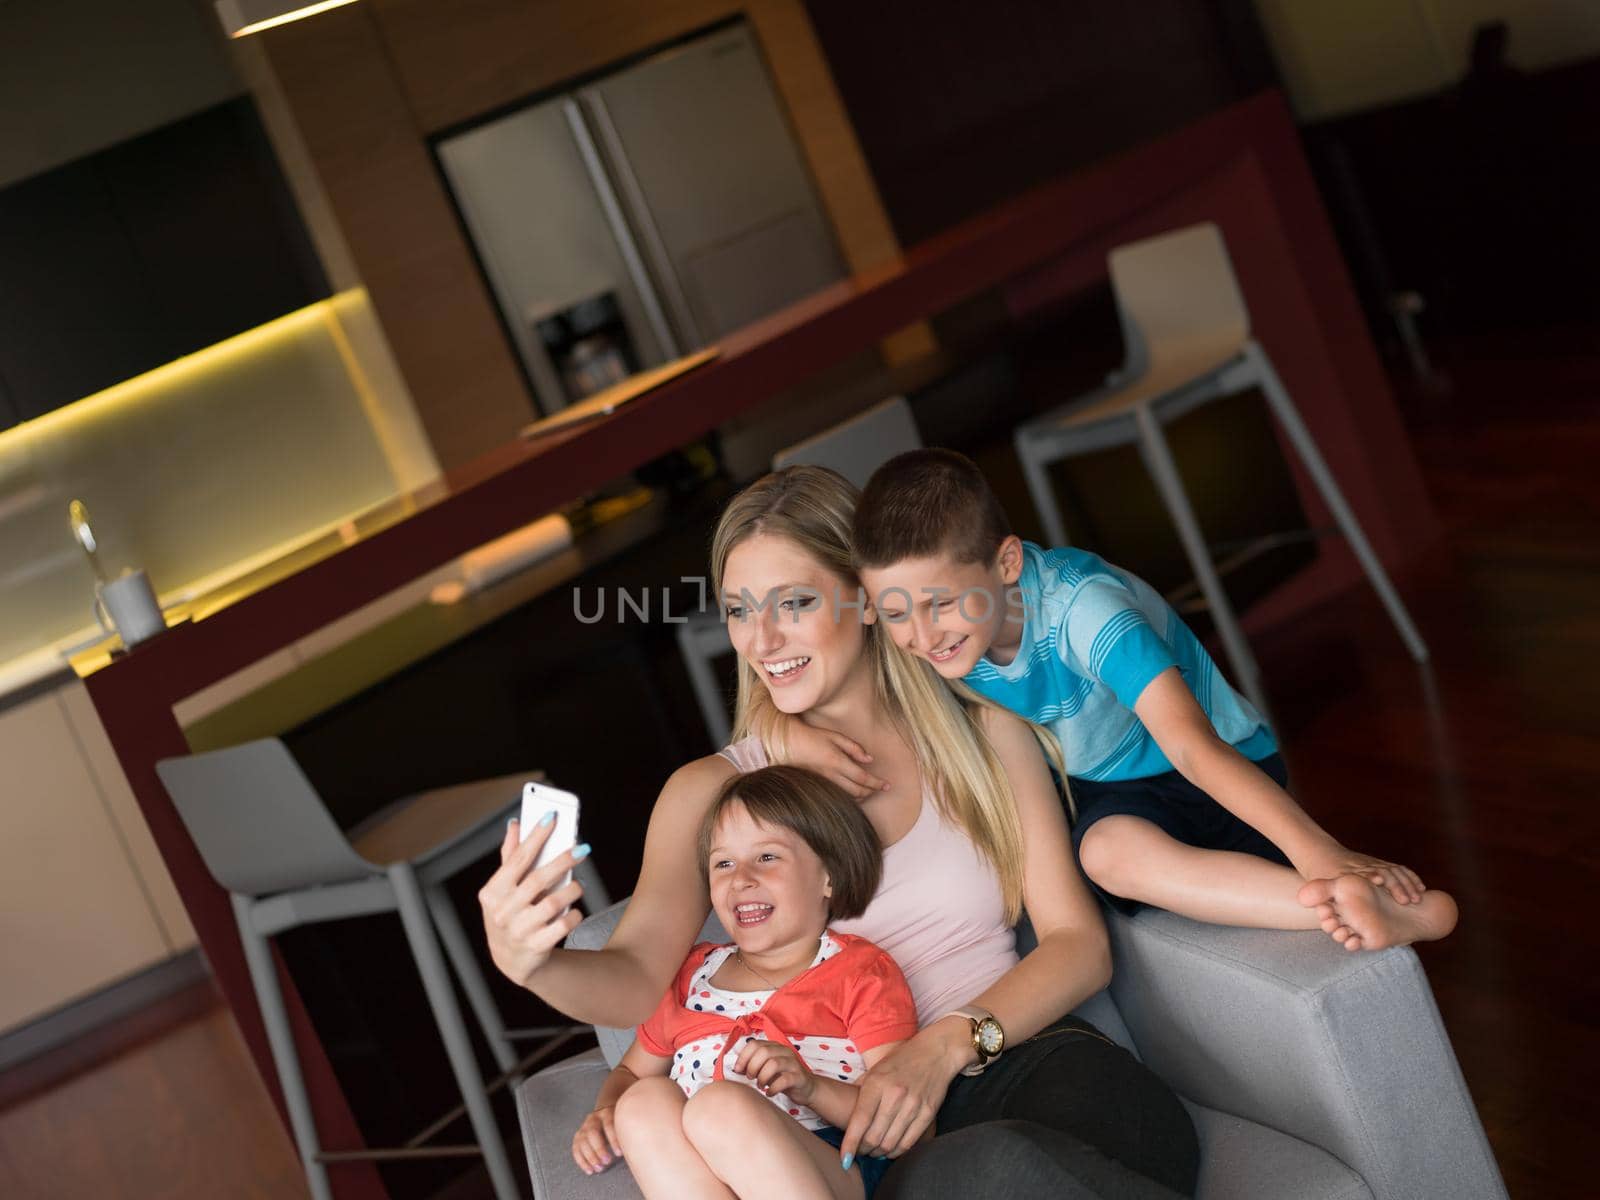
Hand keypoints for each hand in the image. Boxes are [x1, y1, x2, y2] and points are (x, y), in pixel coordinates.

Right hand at [478, 818, 586, 986]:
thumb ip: (509, 857)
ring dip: (572, 890)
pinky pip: (562, 926)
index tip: (551, 817)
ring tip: (579, 885)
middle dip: (563, 861)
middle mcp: (503, 912)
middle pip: (537, 879)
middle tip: (582, 849)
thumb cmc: (509, 914)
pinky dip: (573, 915)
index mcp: (492, 892)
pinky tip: (575, 910)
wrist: (511, 960)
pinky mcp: (536, 947)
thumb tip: (514, 825)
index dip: (535, 836)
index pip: (517, 858)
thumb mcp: (502, 889)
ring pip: (553, 903)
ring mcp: (518, 931)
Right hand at [571, 1104, 620, 1175]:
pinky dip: (582, 1161)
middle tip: (607, 1162)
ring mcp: (583, 1127)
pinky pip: (576, 1150)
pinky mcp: (578, 1137)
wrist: (606, 1114)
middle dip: (599, 1149)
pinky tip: (589, 1170)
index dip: (613, 1140)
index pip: (608, 1125)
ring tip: (599, 1169)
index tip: (619, 1154)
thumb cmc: (619, 1122)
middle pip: (592, 1134)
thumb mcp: (623, 1122)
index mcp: (606, 1113)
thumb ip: (625, 1132)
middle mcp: (593, 1119)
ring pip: (582, 1142)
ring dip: (590, 1157)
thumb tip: (634, 1150)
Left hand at [732, 1037, 813, 1102]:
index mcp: (774, 1046)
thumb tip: (736, 1069)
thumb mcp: (767, 1069)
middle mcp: (784, 1051)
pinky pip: (784, 1080)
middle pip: (763, 1052)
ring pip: (773, 1064)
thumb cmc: (782, 1078)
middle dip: (752, 1066)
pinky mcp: (799, 1077)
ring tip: (760, 1085)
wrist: (806, 1088)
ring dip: (762, 1077)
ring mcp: (793, 1063)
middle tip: (750, 1077)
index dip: (743, 1057)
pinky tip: (769, 1093)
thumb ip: (754, 1065)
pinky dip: (773, 1088)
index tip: (738, 1069)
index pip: (754, 1044)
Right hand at [786, 723, 888, 798]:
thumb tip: (869, 759)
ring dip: (861, 796)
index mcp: (837, 762)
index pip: (863, 778)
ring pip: (847, 798)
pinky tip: (853, 794)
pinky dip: (849, 798)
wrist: (787, 744)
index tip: (887, 785)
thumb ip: (853, 748)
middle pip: (857, 791)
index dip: (877, 783)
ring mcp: (823, 783)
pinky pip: (838, 797)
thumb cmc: (812, 737)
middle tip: (880, 788)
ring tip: (869, 791)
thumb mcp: (834, 737)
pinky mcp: (817, 787)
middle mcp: (830, 776)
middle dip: (872, 791)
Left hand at [840, 1027, 960, 1162]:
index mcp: (876, 1083)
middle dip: (864, 1151)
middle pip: (874, 1137)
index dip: (850, 1144)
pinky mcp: (927, 1113)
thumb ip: (861, 1091)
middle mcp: (894, 1095)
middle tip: (860, 1152)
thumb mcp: (875, 1069)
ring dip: (879, 1153)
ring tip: (874, 1152)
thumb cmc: (901, 1060)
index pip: (859, 1121)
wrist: (935, 1052)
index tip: (844, 1159)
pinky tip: (891, 1150)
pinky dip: (897, 1152)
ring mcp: (912, 1105)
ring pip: (891, 1143)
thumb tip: (847, 1116)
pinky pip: (909, 1142)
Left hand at [1297, 842, 1424, 904]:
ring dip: (1407, 882)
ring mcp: (1372, 863)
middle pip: (1384, 871)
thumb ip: (1319, 893)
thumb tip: (1309, 902)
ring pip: (1394, 869)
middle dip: (1397, 884)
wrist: (1318, 852)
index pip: (1365, 873)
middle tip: (1408, 900)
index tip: (1383, 884)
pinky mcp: (1378, 864)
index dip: (1374, 877)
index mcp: (1349, 871)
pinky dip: (1410, 877)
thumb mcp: (1317, 881)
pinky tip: (1420, 888)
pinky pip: (1399, 869)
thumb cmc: (1318, 872)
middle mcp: (1363, 866)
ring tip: (1418, 897)